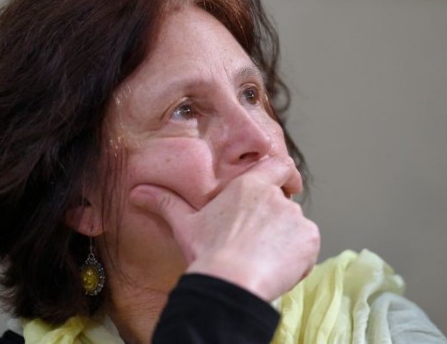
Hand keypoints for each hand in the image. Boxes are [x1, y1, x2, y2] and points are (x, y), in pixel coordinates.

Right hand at [129, 157, 319, 300]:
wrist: (230, 281)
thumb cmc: (207, 251)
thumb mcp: (184, 225)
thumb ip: (164, 203)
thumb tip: (136, 193)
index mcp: (250, 186)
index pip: (278, 166)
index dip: (283, 175)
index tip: (285, 185)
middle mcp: (276, 197)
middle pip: (282, 205)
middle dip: (273, 223)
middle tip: (255, 244)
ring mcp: (295, 218)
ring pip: (295, 227)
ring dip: (284, 242)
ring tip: (261, 261)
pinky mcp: (309, 240)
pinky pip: (308, 247)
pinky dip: (298, 258)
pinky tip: (276, 269)